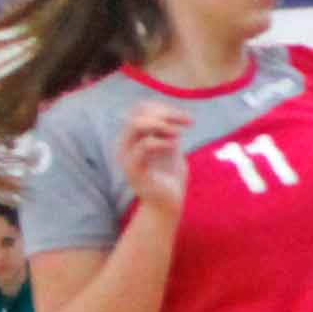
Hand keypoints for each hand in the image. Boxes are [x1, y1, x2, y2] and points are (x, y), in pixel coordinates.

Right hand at [116, 101, 190, 217]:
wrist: (168, 203)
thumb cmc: (169, 175)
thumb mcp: (170, 146)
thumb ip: (166, 130)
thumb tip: (168, 113)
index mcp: (133, 137)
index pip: (141, 109)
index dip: (164, 108)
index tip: (186, 119)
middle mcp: (125, 144)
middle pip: (138, 113)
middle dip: (165, 114)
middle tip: (187, 124)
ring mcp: (127, 156)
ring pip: (136, 124)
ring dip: (162, 124)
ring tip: (179, 134)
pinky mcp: (133, 169)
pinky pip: (144, 145)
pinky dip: (163, 141)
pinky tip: (175, 146)